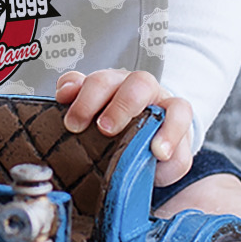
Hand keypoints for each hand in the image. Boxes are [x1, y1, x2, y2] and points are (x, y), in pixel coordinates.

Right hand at [55, 68, 193, 186]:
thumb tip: (160, 160)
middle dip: (122, 106)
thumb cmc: (151, 147)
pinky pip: (76, 77)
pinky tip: (63, 99)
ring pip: (105, 78)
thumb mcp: (168, 162)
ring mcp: (115, 85)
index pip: (177, 110)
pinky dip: (69, 86)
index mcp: (167, 109)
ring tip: (76, 125)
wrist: (136, 136)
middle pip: (139, 83)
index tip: (158, 152)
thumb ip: (173, 163)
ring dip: (89, 101)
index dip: (171, 130)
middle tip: (106, 130)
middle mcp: (143, 91)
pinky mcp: (88, 86)